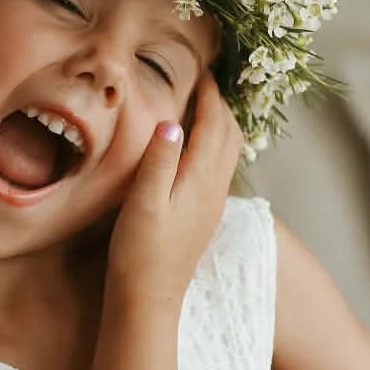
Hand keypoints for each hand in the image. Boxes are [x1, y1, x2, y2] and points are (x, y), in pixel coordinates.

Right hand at [105, 75, 244, 307]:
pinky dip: (216, 144)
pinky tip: (198, 146)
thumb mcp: (143, 202)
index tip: (202, 70)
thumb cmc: (139, 252)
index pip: (214, 125)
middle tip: (207, 81)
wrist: (149, 299)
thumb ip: (159, 161)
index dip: (210, 95)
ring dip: (222, 124)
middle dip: (222, 104)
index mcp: (200, 180)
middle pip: (230, 135)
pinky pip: (220, 167)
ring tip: (205, 105)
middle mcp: (214, 189)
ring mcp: (212, 203)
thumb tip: (172, 123)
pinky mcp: (204, 215)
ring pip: (229, 152)